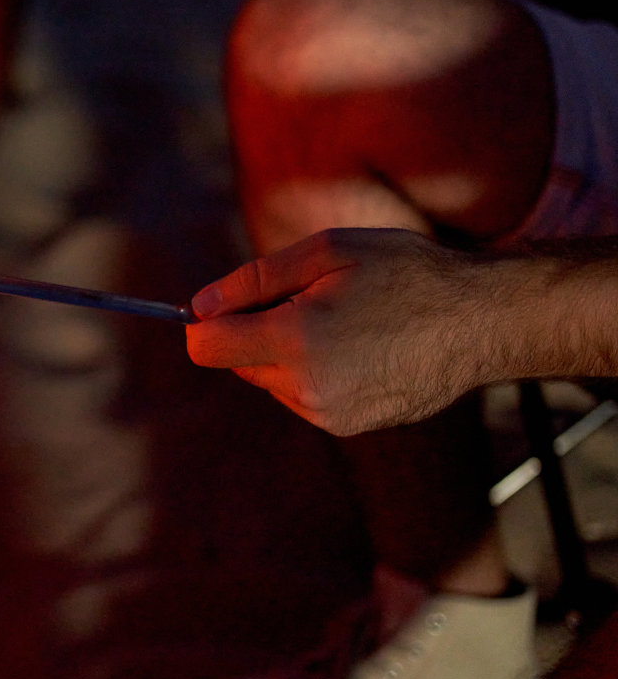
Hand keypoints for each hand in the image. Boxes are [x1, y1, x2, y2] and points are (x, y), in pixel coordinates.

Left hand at [185, 228, 493, 434]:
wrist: (482, 321)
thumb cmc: (405, 272)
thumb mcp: (325, 252)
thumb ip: (251, 281)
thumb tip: (196, 308)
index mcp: (296, 340)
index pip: (207, 347)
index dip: (206, 322)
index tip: (226, 303)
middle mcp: (307, 388)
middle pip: (237, 363)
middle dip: (254, 331)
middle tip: (310, 299)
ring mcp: (330, 414)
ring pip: (271, 380)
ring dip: (286, 352)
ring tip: (344, 321)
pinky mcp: (349, 426)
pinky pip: (304, 395)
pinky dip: (314, 371)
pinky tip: (360, 346)